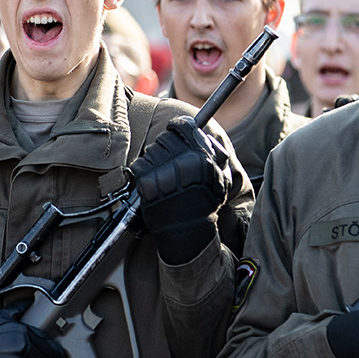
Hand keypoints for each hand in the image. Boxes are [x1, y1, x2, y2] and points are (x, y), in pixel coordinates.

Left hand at [129, 116, 231, 264]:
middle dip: (165, 148)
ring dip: (154, 161)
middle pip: (164, 137)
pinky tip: (152, 184)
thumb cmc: (204, 205)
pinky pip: (138, 164)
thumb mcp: (220, 179)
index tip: (173, 130)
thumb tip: (204, 135)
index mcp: (201, 157)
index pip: (183, 126)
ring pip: (150, 150)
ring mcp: (162, 171)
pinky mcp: (146, 181)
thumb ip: (216, 155)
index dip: (176, 126)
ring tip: (162, 177)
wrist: (186, 231)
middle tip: (169, 163)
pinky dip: (142, 172)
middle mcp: (182, 161)